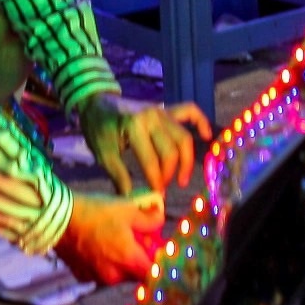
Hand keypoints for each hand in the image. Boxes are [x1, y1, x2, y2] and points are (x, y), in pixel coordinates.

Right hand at [55, 191, 165, 283]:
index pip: (153, 273)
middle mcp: (114, 276)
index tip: (154, 249)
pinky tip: (96, 246)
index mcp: (129, 261)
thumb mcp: (128, 210)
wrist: (58, 219)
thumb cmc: (96, 213)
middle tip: (133, 239)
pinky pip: (99, 273)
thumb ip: (150, 219)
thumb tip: (160, 221)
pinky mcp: (82, 276)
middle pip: (135, 274)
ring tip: (112, 240)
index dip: (157, 262)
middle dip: (137, 259)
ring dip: (119, 262)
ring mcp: (96, 278)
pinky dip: (102, 263)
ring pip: (117, 274)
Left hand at [79, 94, 213, 195]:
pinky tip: (207, 136)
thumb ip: (119, 176)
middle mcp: (153, 117)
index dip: (155, 181)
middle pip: (172, 151)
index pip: (152, 160)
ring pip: (183, 138)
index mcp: (135, 127)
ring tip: (181, 178)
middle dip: (169, 174)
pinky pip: (189, 111)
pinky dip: (200, 122)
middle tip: (163, 188)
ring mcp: (162, 111)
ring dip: (185, 159)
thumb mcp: (104, 154)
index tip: (156, 195)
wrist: (97, 103)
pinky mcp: (166, 109)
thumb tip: (133, 200)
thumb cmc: (98, 129)